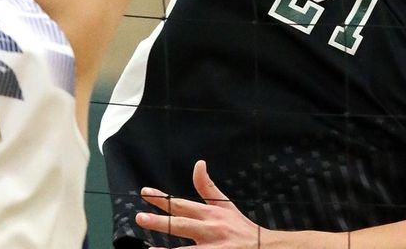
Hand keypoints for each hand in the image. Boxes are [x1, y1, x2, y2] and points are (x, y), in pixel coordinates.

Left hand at [135, 160, 271, 247]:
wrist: (265, 248)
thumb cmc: (241, 228)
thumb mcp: (226, 205)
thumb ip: (208, 187)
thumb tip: (198, 163)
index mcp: (211, 214)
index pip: (182, 204)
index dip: (162, 198)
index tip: (145, 193)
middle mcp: (211, 230)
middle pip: (182, 225)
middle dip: (161, 221)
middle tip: (140, 217)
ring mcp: (213, 248)